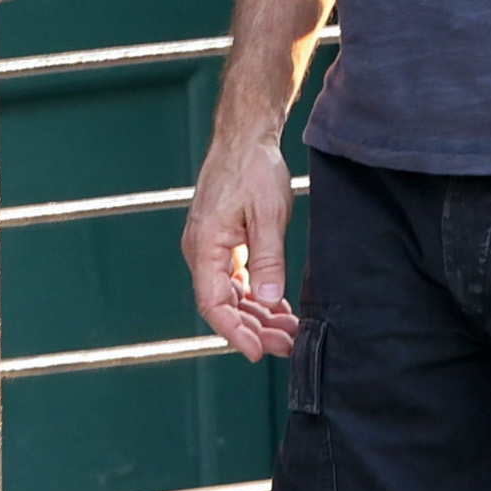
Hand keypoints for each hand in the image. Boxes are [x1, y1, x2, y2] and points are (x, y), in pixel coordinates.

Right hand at [183, 131, 300, 359]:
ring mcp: (210, 248)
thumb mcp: (269, 214)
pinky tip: (278, 309)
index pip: (214, 304)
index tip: (257, 353)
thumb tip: (269, 299)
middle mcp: (201, 251)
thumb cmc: (253, 168)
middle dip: (254, 329)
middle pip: (223, 305)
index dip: (235, 333)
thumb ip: (269, 258)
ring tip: (288, 332)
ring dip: (257, 316)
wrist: (245, 137)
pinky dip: (256, 297)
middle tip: (288, 345)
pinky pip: (235, 280)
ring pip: (231, 296)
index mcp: (205, 245)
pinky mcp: (222, 243)